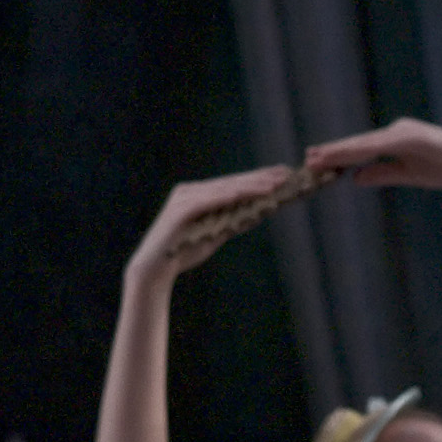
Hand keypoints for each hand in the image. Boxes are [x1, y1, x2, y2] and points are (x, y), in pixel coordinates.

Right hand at [128, 168, 300, 284]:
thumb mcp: (217, 234)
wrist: (156, 268)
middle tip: (285, 173)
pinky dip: (225, 197)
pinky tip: (243, 194)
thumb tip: (259, 213)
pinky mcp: (179, 210)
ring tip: (273, 185)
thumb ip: (235, 221)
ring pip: (223, 189)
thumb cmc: (185, 251)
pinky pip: (207, 201)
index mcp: (200, 194)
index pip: (234, 184)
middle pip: (232, 182)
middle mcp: (191, 191)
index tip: (282, 175)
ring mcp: (184, 198)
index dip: (258, 179)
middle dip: (260, 178)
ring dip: (249, 186)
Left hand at [301, 118, 441, 192]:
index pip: (361, 150)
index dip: (338, 157)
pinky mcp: (411, 136)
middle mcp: (395, 131)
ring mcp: (402, 131)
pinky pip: (381, 145)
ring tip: (319, 157)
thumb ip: (383, 173)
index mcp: (394, 140)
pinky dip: (363, 150)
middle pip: (358, 143)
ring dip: (341, 150)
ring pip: (365, 143)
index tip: (317, 163)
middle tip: (307, 159)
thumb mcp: (409, 174)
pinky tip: (348, 156)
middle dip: (332, 152)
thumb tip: (355, 177)